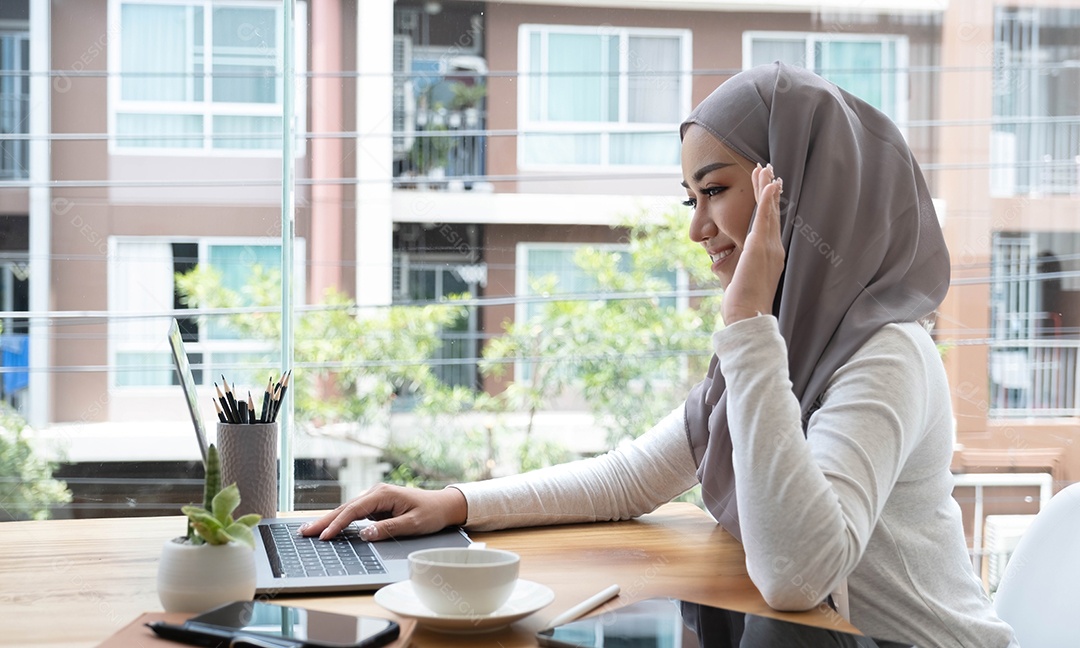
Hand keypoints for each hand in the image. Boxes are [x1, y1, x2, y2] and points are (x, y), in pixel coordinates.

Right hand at [299, 483, 467, 540]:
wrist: (443, 505)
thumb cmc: (431, 513)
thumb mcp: (412, 524)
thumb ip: (388, 529)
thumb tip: (365, 534)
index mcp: (383, 494)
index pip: (354, 511)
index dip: (337, 524)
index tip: (324, 536)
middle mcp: (376, 493)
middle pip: (345, 508)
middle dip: (324, 521)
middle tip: (304, 532)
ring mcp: (375, 498)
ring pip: (347, 510)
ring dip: (329, 521)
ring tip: (310, 531)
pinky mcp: (376, 505)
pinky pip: (354, 514)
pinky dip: (340, 521)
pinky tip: (328, 528)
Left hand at [721, 163, 785, 324]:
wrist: (748, 315)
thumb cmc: (743, 303)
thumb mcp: (742, 280)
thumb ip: (740, 268)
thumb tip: (728, 267)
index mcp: (770, 255)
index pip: (770, 223)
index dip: (768, 204)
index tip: (767, 187)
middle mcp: (774, 248)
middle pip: (772, 212)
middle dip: (769, 189)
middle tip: (767, 169)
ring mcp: (769, 246)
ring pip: (770, 210)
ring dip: (767, 188)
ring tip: (766, 169)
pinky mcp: (759, 246)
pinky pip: (766, 218)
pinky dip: (767, 199)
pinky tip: (769, 184)